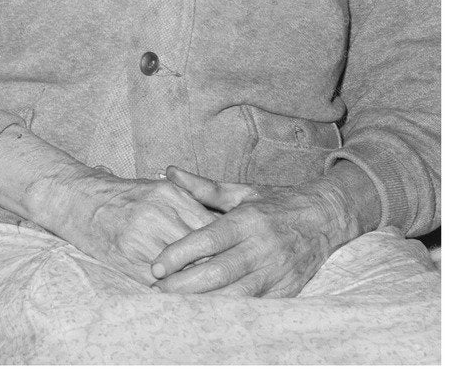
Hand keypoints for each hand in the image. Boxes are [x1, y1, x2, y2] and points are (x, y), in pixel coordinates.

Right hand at [57, 170, 216, 285]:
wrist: (77, 199)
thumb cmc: (122, 196)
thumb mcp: (159, 190)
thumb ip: (190, 206)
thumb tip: (224, 233)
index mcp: (169, 194)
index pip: (211, 228)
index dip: (223, 248)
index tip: (230, 260)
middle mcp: (156, 214)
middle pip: (200, 251)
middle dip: (212, 268)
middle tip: (222, 280)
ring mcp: (139, 237)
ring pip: (181, 270)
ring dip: (192, 282)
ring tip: (203, 290)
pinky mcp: (125, 258)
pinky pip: (158, 283)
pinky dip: (169, 290)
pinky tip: (176, 292)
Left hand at [150, 166, 366, 296]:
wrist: (327, 218)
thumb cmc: (277, 203)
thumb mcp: (242, 191)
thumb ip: (204, 187)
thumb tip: (169, 172)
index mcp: (248, 221)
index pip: (207, 240)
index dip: (179, 255)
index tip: (155, 267)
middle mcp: (263, 247)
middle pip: (218, 272)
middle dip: (183, 285)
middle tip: (156, 290)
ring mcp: (277, 272)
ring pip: (236, 295)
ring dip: (202, 302)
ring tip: (174, 304)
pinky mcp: (288, 290)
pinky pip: (255, 305)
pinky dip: (229, 310)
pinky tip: (206, 312)